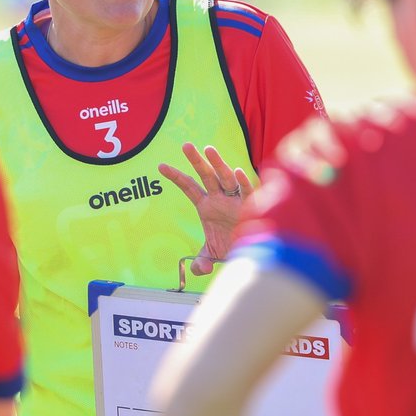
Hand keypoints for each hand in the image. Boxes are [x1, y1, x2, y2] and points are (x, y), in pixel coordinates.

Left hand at [158, 143, 255, 274]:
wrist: (256, 252)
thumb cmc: (232, 246)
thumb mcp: (213, 255)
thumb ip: (202, 261)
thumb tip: (196, 270)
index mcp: (207, 205)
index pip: (189, 187)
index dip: (176, 177)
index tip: (160, 166)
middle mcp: (220, 198)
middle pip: (206, 176)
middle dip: (196, 161)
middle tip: (185, 146)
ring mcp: (235, 199)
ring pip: (226, 178)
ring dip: (218, 164)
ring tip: (208, 149)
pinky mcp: (252, 205)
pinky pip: (247, 191)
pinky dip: (243, 181)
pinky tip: (237, 172)